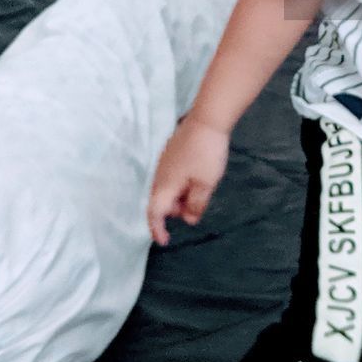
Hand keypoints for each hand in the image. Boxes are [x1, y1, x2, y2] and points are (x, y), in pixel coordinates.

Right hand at [147, 115, 230, 245]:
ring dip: (179, 198)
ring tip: (200, 192)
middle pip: (160, 202)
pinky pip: (171, 178)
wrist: (207, 120)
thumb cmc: (206, 154)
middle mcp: (159, 176)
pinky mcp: (171, 154)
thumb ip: (196, 204)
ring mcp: (164, 163)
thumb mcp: (206, 184)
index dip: (157, 230)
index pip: (154, 214)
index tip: (164, 241)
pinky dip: (181, 185)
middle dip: (175, 211)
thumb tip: (189, 220)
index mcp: (164, 186)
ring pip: (166, 190)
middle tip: (195, 210)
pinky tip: (197, 179)